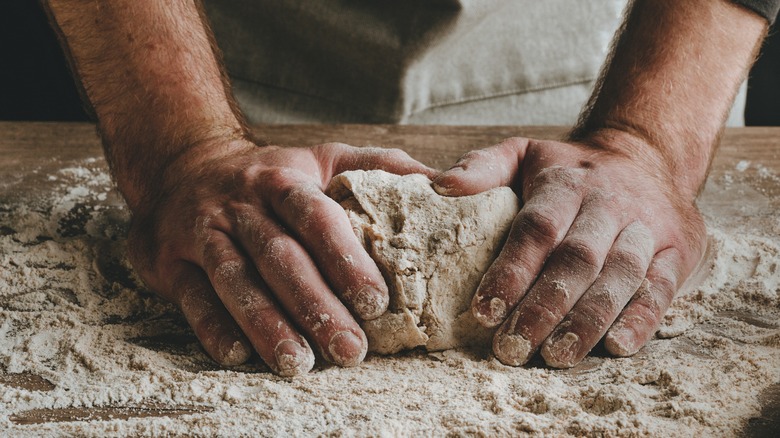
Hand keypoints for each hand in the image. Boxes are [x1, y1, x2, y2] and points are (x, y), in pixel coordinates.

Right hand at [127, 138, 433, 375]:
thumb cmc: (270, 173)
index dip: (345, 258)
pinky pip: (192, 298)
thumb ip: (379, 167)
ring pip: (235, 281)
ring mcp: (202, 232)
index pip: (316, 217)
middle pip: (278, 256)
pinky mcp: (170, 261)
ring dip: (266, 324)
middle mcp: (241, 205)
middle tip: (351, 350)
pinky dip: (213, 328)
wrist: (182, 163)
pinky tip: (239, 356)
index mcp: (283, 180)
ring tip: (299, 364)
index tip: (377, 301)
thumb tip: (445, 182)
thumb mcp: (323, 156)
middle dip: (315, 305)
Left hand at [433, 135, 706, 367]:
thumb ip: (482, 168)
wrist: (645, 154)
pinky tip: (616, 347)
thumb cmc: (568, 168)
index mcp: (566, 184)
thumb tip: (438, 186)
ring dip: (587, 320)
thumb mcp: (523, 153)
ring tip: (555, 356)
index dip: (511, 271)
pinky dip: (642, 319)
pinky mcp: (677, 251)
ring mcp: (647, 228)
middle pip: (577, 259)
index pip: (537, 229)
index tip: (484, 312)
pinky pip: (662, 288)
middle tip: (511, 348)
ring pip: (619, 277)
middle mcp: (609, 204)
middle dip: (543, 307)